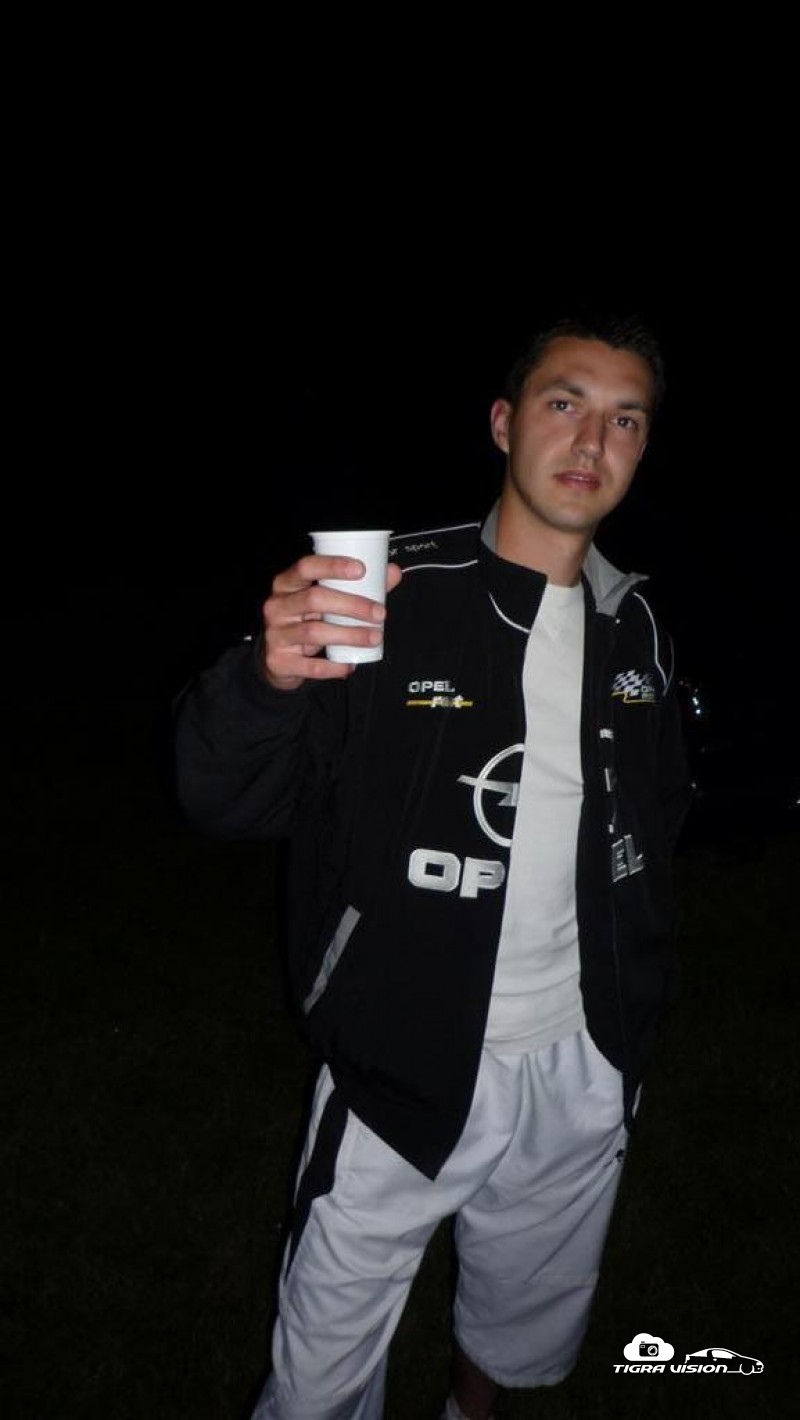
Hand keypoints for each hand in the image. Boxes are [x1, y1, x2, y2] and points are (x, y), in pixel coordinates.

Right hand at [260, 555, 402, 690]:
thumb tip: (392, 573)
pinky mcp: (279, 661)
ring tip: (373, 638)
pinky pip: (310, 666)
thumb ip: (357, 588)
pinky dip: (333, 667)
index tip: (361, 570)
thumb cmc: (306, 622)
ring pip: (314, 633)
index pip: (306, 566)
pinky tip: (349, 665)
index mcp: (287, 584)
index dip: (332, 566)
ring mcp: (275, 634)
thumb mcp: (325, 602)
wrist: (277, 661)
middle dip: (351, 605)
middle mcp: (277, 606)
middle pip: (314, 598)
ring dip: (349, 636)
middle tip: (379, 613)